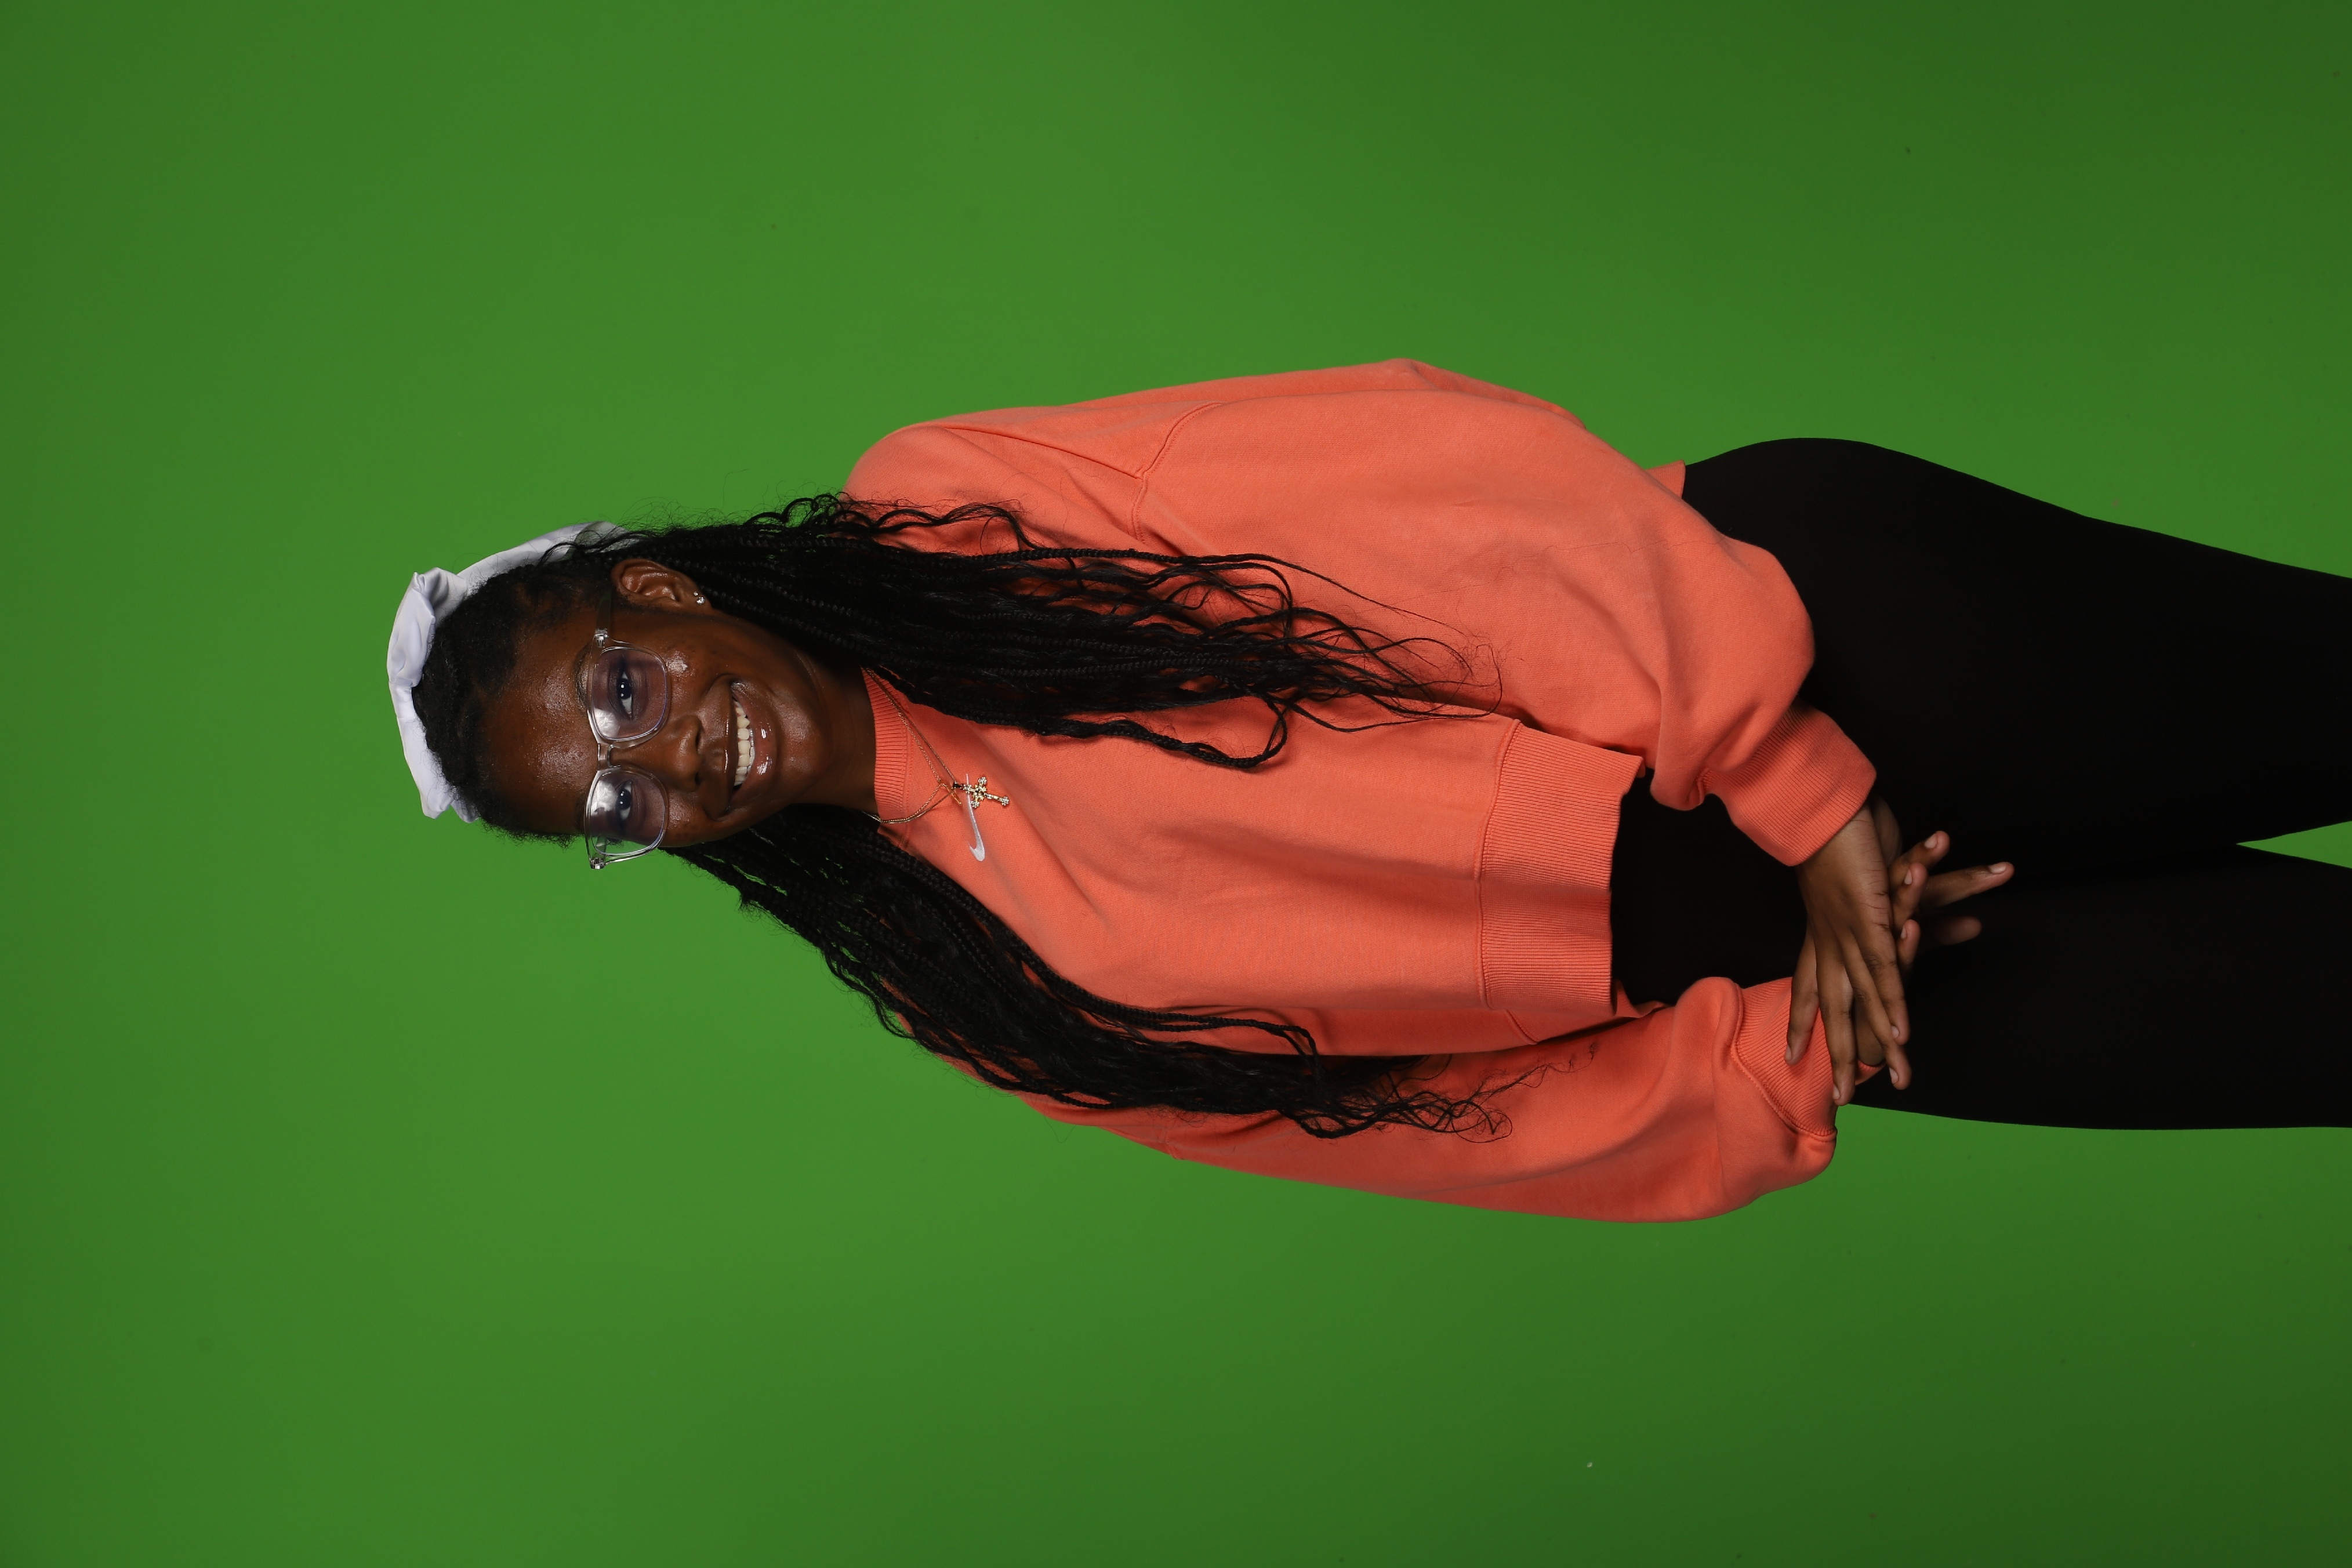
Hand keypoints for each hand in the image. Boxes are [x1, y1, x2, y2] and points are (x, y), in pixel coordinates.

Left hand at [1788, 800, 2013, 1104]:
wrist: (1831, 806)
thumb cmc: (1839, 838)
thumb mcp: (1847, 883)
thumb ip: (1853, 904)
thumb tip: (1854, 908)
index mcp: (1819, 931)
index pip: (1807, 985)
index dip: (1802, 1022)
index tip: (1794, 1055)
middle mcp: (1829, 941)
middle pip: (1832, 1010)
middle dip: (1838, 1055)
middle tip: (1843, 1099)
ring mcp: (1850, 936)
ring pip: (1864, 1002)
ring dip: (1878, 1043)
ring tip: (1892, 1081)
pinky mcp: (1874, 924)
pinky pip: (1887, 973)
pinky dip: (1894, 1006)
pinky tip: (1902, 1033)